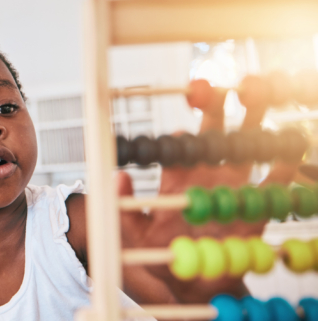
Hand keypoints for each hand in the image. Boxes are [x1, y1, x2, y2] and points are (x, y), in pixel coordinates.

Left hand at [118, 91, 299, 302]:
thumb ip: (123, 213)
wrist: (184, 287)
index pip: (176, 149)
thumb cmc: (155, 257)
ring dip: (255, 129)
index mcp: (174, 180)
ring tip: (266, 100)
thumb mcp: (131, 238)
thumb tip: (118, 179)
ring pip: (244, 154)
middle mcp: (204, 180)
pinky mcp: (251, 215)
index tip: (180, 125)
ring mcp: (230, 193)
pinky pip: (269, 191)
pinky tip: (290, 152)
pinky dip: (281, 172)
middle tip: (234, 84)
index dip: (179, 134)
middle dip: (222, 109)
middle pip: (214, 138)